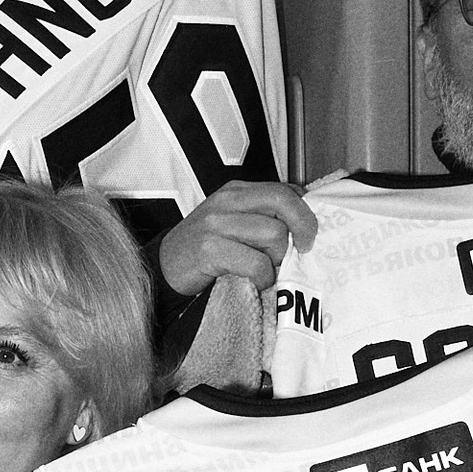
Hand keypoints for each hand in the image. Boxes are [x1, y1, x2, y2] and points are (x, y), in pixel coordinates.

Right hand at [157, 181, 317, 298]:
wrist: (164, 267)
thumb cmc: (205, 248)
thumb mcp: (233, 221)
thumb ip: (262, 215)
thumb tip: (304, 219)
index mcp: (236, 191)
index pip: (284, 190)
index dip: (305, 212)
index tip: (308, 235)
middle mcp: (227, 201)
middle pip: (283, 203)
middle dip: (302, 229)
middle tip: (301, 251)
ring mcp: (216, 224)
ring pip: (273, 234)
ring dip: (278, 259)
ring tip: (267, 269)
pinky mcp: (209, 249)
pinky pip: (255, 263)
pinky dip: (262, 277)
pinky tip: (255, 282)